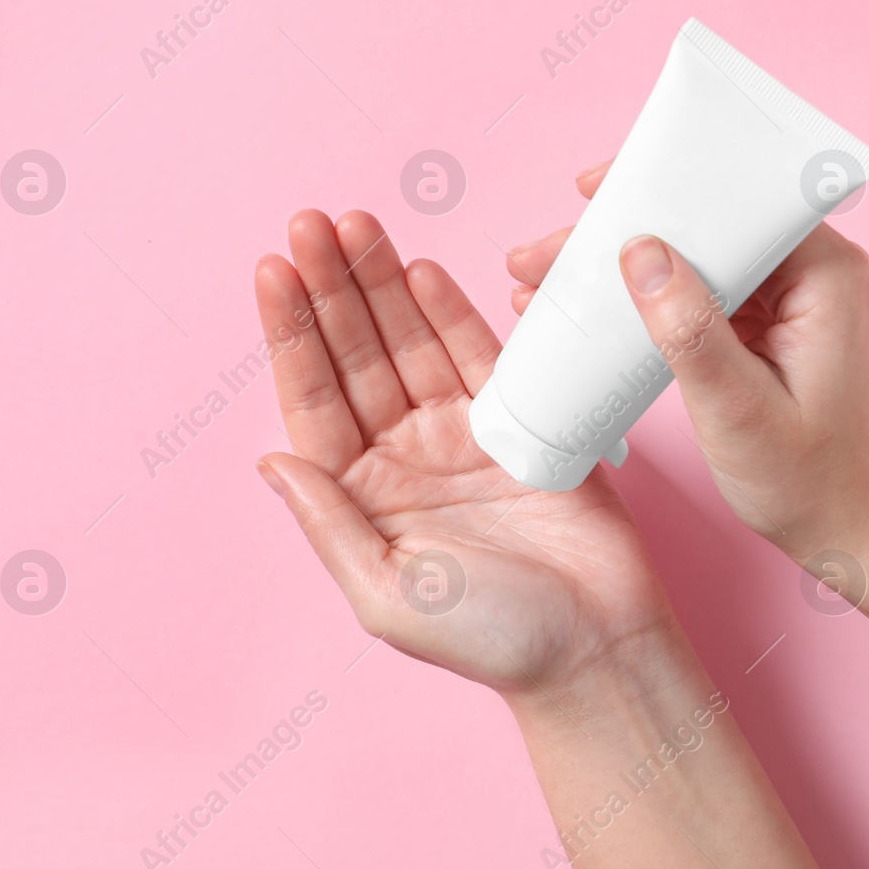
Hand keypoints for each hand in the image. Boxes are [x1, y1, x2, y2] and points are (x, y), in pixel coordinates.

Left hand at [254, 210, 677, 698]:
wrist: (598, 646)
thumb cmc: (494, 639)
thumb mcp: (387, 594)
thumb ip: (329, 523)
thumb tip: (270, 459)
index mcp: (362, 498)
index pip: (314, 399)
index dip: (292, 334)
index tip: (272, 270)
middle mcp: (404, 458)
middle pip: (357, 356)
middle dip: (333, 289)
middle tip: (312, 222)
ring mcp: (460, 436)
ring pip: (411, 344)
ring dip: (382, 285)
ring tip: (356, 225)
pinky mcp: (518, 423)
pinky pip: (476, 355)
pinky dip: (450, 312)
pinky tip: (420, 270)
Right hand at [506, 161, 868, 562]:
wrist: (848, 533)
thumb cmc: (812, 483)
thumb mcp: (739, 410)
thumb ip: (690, 331)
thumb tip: (639, 252)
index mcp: (825, 273)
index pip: (738, 196)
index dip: (662, 184)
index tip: (594, 190)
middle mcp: (813, 272)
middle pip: (706, 222)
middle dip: (620, 231)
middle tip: (543, 253)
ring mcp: (790, 298)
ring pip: (694, 256)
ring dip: (623, 266)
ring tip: (545, 281)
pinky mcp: (768, 325)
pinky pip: (699, 293)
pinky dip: (645, 300)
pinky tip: (586, 312)